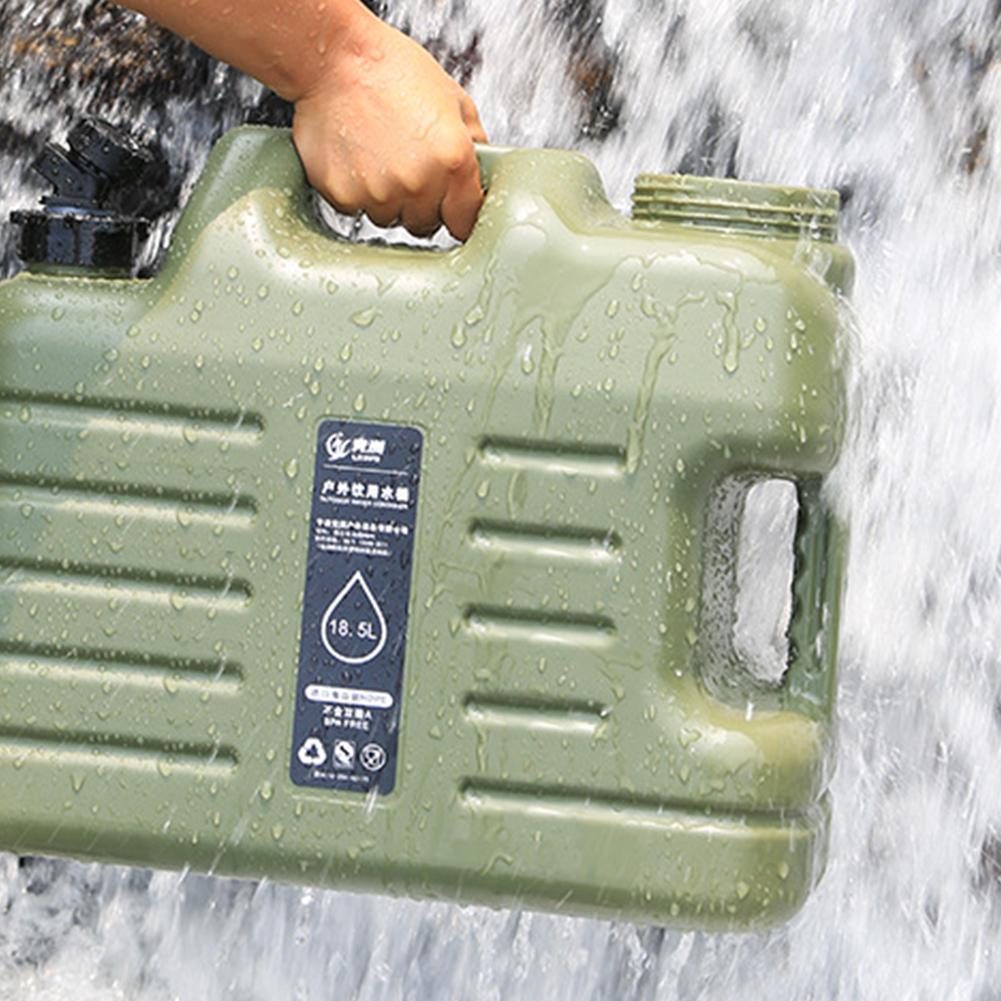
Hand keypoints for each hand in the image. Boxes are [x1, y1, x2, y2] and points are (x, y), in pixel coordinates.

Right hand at [292, 12, 487, 239]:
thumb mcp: (452, 97)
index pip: (465, 221)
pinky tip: (356, 158)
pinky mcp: (344, 196)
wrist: (334, 58)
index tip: (451, 207)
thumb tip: (482, 170)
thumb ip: (474, 141)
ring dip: (388, 199)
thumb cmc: (391, 70)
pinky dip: (356, 191)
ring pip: (390, 219)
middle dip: (421, 203)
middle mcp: (420, 182)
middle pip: (426, 224)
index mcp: (454, 159)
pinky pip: (356, 209)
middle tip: (407, 166)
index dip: (458, 213)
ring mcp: (380, 193)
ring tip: (379, 157)